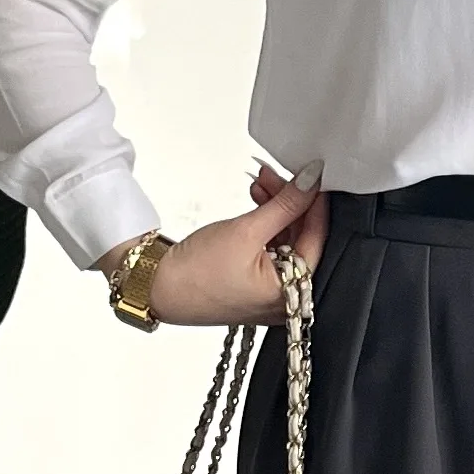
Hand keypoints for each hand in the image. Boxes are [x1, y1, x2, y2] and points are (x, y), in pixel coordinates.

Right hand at [143, 162, 329, 327]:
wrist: (156, 287)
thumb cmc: (195, 274)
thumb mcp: (246, 231)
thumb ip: (285, 205)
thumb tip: (311, 183)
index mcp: (291, 294)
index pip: (318, 237)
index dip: (314, 202)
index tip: (311, 176)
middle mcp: (286, 297)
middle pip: (302, 237)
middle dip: (291, 202)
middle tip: (278, 176)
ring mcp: (270, 291)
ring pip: (287, 239)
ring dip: (277, 208)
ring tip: (262, 183)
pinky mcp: (255, 283)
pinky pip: (271, 248)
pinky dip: (266, 224)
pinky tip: (257, 201)